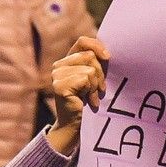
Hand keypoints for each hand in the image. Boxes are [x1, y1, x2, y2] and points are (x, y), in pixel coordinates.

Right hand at [46, 37, 108, 154]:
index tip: (108, 57)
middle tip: (98, 89)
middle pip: (90, 56)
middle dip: (99, 74)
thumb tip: (107, 53)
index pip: (82, 41)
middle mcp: (59, 65)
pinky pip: (85, 79)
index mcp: (67, 60)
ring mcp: (57, 75)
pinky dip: (91, 91)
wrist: (76, 125)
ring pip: (89, 70)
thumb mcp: (94, 77)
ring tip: (91, 97)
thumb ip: (96, 62)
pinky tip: (87, 101)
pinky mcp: (59, 85)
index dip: (97, 46)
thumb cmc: (88, 101)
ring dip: (95, 85)